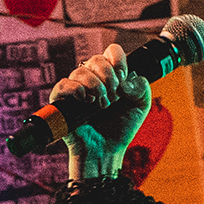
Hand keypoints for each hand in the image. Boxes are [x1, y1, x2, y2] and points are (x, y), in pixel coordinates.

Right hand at [62, 61, 153, 184]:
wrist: (107, 151)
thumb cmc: (120, 129)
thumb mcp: (141, 106)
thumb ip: (141, 87)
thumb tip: (124, 81)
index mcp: (110, 76)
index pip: (111, 52)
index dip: (118, 61)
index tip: (123, 78)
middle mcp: (92, 79)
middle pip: (96, 59)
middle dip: (109, 77)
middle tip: (114, 97)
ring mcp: (76, 90)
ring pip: (80, 71)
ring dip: (96, 86)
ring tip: (102, 105)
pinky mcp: (62, 102)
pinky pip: (63, 85)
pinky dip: (76, 89)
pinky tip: (87, 100)